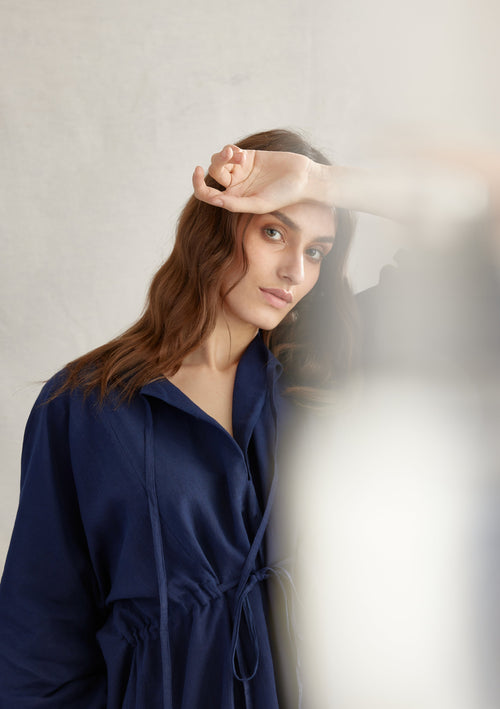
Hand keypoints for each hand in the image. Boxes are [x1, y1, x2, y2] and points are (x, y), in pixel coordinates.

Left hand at [192, 145, 316, 213]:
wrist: (303, 178)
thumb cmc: (284, 195)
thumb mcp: (259, 203)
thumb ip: (236, 204)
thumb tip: (215, 201)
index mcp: (234, 200)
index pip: (207, 194)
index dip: (197, 184)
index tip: (198, 170)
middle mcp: (235, 186)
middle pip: (213, 173)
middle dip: (219, 163)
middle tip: (234, 158)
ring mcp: (241, 171)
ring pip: (219, 161)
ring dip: (224, 156)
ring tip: (239, 156)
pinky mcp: (248, 157)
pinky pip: (229, 152)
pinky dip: (230, 151)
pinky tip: (241, 154)